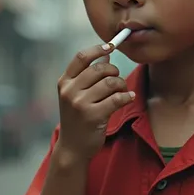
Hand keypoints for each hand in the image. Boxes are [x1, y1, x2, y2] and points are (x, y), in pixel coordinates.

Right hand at [55, 43, 134, 161]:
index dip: (98, 49)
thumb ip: (88, 75)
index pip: (82, 57)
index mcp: (64, 82)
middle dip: (114, 71)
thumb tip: (106, 53)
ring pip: (111, 83)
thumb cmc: (77, 118)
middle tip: (118, 80)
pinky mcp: (93, 116)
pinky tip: (129, 97)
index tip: (110, 47)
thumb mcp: (76, 95)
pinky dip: (127, 96)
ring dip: (122, 85)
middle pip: (100, 69)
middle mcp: (69, 91)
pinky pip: (117, 99)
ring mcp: (80, 104)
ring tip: (122, 92)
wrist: (72, 148)